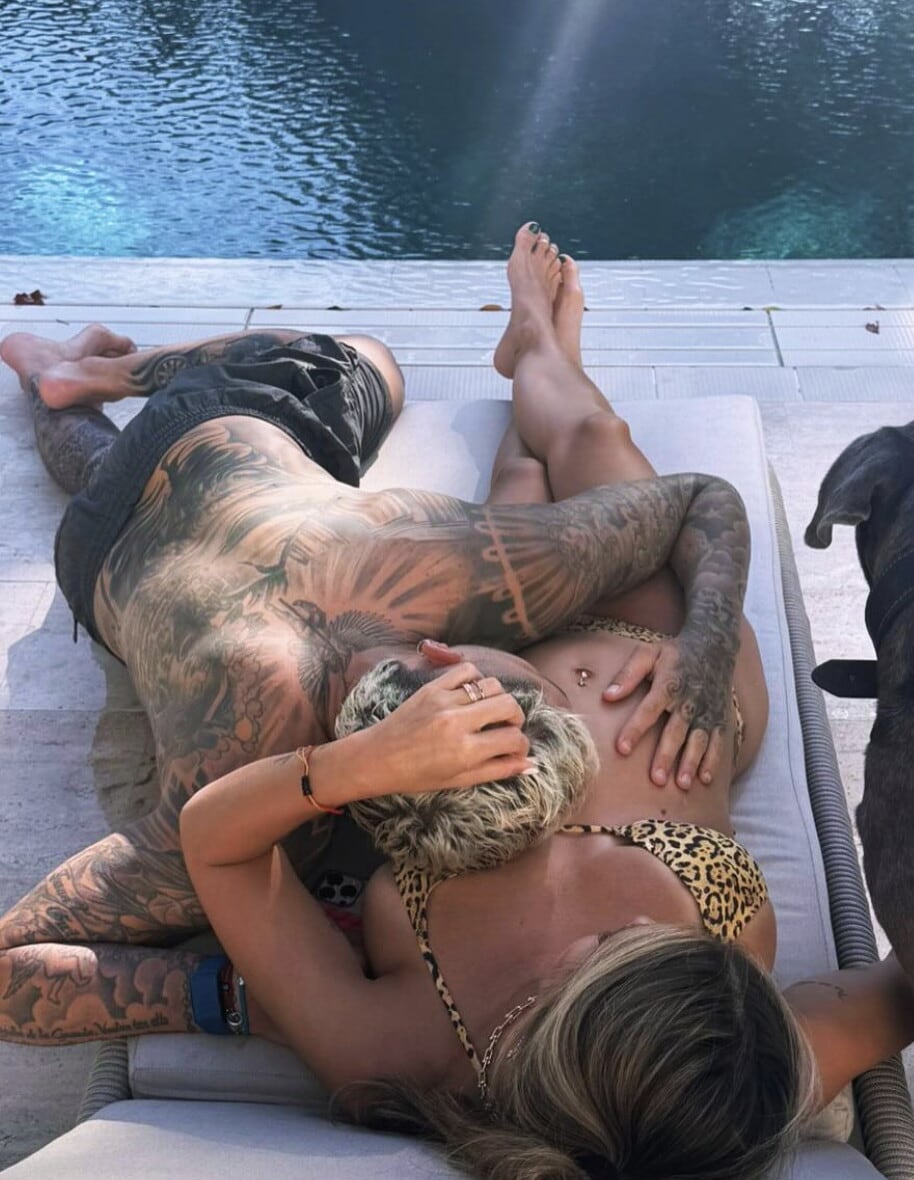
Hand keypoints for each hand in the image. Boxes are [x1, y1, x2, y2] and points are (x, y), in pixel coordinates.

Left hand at [365, 661, 531, 797]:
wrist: (377, 758)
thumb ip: (497, 770)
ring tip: (489, 711)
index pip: (513, 739)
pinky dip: (477, 679)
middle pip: (509, 705)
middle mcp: (457, 722)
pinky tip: (472, 694)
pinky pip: (467, 670)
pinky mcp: (432, 687)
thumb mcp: (459, 781)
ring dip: (498, 698)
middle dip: (516, 718)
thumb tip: (530, 763)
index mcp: (465, 751)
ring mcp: (444, 700)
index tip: (515, 748)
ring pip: (492, 685)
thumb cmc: (417, 776)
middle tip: (507, 727)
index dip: (522, 745)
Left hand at [603, 634, 733, 788]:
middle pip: (676, 731)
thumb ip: (628, 674)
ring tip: (681, 784)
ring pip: (698, 740)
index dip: (635, 729)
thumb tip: (606, 696)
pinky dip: (713, 760)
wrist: (714, 646)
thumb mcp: (648, 654)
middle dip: (666, 755)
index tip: (622, 749)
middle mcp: (689, 700)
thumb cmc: (673, 654)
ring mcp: (707, 711)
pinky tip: (704, 779)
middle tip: (656, 779)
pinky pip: (718, 741)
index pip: (649, 709)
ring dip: (691, 763)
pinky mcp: (720, 717)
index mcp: (669, 684)